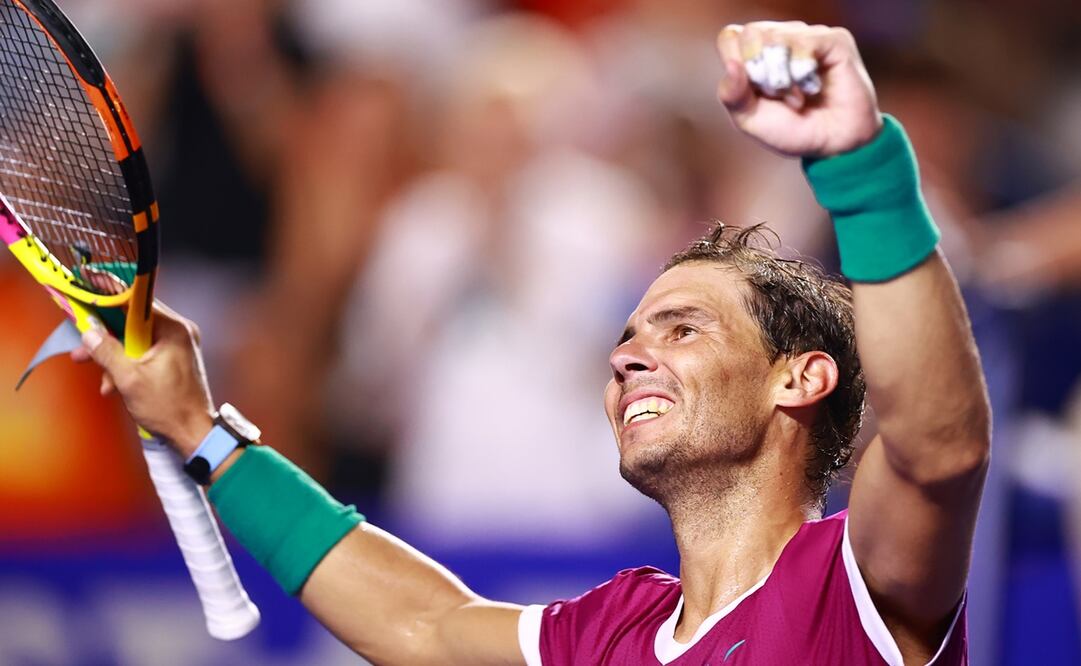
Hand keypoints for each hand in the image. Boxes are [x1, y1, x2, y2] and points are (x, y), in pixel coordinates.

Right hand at [73, 303, 214, 456]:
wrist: (194, 433)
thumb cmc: (170, 408)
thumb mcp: (129, 379)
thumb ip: (107, 353)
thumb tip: (89, 334)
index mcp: (174, 329)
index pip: (137, 303)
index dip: (110, 305)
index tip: (89, 308)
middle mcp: (180, 332)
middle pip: (133, 324)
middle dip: (107, 341)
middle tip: (83, 351)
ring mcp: (179, 346)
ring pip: (136, 342)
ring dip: (116, 360)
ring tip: (104, 380)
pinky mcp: (175, 359)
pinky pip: (145, 354)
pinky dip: (130, 366)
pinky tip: (116, 385)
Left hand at [715, 21, 881, 156]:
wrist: (831, 146)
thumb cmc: (791, 130)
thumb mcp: (750, 120)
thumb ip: (732, 95)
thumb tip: (732, 65)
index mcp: (755, 54)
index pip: (730, 37)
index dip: (735, 62)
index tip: (753, 90)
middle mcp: (780, 38)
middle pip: (751, 33)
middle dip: (759, 73)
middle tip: (777, 96)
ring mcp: (807, 36)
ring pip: (776, 37)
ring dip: (783, 79)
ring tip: (797, 99)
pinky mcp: (833, 40)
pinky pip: (803, 43)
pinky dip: (802, 72)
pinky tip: (813, 88)